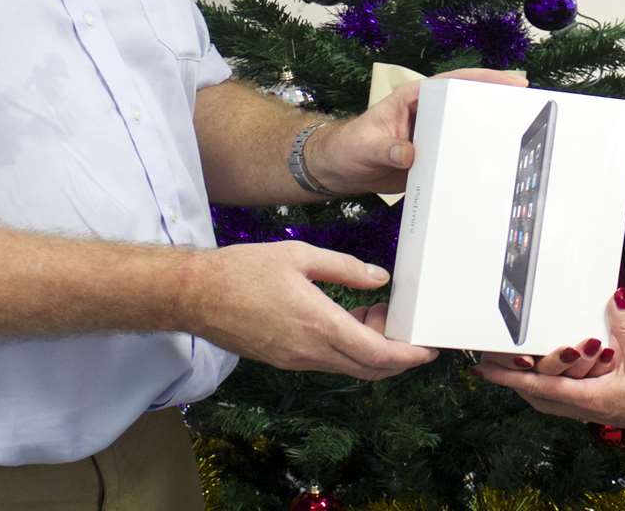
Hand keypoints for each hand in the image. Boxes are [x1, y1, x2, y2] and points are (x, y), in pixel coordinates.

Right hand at [181, 240, 437, 379]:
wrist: (196, 295)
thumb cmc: (244, 269)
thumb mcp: (300, 255)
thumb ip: (344, 268)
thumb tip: (379, 278)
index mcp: (319, 324)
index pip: (378, 354)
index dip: (409, 356)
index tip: (429, 348)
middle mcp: (310, 351)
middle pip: (369, 369)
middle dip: (396, 355)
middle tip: (403, 325)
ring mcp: (296, 361)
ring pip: (349, 367)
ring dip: (370, 349)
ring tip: (372, 313)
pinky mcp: (283, 360)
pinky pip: (327, 362)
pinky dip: (347, 349)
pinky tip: (345, 320)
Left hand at [308, 68, 526, 194]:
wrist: (338, 171)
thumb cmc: (347, 147)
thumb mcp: (364, 146)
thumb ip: (385, 149)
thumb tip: (410, 154)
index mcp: (413, 99)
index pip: (452, 82)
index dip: (482, 78)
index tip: (511, 80)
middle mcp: (427, 115)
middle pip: (467, 104)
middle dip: (497, 103)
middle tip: (529, 108)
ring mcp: (432, 137)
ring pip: (466, 130)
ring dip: (489, 133)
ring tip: (521, 139)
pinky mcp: (432, 159)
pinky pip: (457, 157)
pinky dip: (474, 161)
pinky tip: (494, 171)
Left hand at [475, 289, 624, 441]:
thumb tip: (613, 296)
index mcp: (590, 400)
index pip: (538, 387)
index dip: (508, 378)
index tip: (483, 371)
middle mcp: (589, 410)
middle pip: (540, 399)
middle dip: (516, 382)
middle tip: (496, 365)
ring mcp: (599, 411)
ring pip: (555, 400)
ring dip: (536, 384)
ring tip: (521, 367)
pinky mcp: (610, 408)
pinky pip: (573, 398)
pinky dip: (559, 384)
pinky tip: (563, 370)